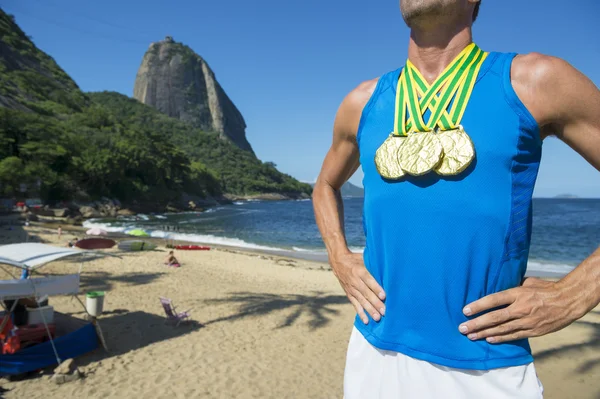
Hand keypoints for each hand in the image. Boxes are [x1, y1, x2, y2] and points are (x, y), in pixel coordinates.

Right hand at [331, 251, 385, 323]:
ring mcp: (351, 289)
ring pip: (361, 301)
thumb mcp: (363, 258)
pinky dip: (360, 313)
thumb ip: (373, 264)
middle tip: (384, 311)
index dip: (376, 288)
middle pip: (366, 293)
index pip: (369, 281)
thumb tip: (388, 266)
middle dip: (375, 303)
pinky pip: (355, 304)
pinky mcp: (349, 294)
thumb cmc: (355, 259)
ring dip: (369, 310)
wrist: (338, 262)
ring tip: (377, 318)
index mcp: (360, 270)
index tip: (384, 296)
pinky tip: (366, 321)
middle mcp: (355, 281)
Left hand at [458, 277, 581, 342]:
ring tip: (470, 336)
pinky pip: (514, 336)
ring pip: (502, 329)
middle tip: (462, 328)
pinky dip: (500, 338)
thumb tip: (496, 283)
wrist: (568, 301)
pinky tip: (489, 340)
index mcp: (518, 293)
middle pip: (494, 317)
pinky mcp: (533, 330)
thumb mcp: (528, 282)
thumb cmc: (545, 288)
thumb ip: (512, 285)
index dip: (478, 305)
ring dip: (484, 333)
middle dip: (476, 324)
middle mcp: (520, 308)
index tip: (465, 310)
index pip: (494, 299)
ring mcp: (527, 321)